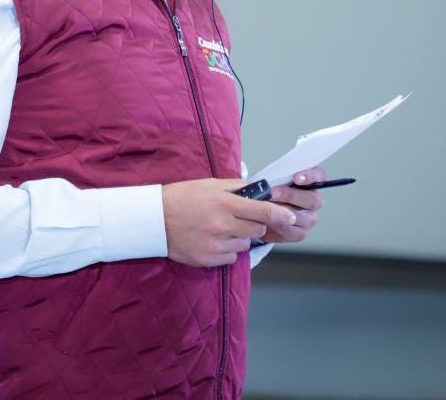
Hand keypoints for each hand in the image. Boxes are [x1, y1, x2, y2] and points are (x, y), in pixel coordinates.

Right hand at [162, 178, 296, 266]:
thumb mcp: (210, 184)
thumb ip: (236, 187)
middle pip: (257, 230)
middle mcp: (222, 225)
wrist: (155, 220)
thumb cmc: (183, 197)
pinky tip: (212, 240)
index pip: (263, 212)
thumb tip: (260, 188)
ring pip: (244, 244)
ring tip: (221, 228)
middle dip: (254, 224)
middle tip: (240, 218)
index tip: (291, 217)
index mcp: (224, 203)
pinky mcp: (208, 259)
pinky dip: (227, 250)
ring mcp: (215, 245)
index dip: (280, 215)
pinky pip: (231, 257)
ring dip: (239, 237)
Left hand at [260, 167, 326, 244]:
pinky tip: (266, 222)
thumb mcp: (272, 179)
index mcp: (311, 182)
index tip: (296, 178)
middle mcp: (314, 200)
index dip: (310, 176)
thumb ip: (277, 176)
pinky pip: (293, 232)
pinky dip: (278, 226)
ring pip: (303, 217)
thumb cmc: (269, 190)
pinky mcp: (301, 233)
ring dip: (282, 212)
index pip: (319, 175)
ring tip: (265, 208)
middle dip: (290, 195)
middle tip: (272, 193)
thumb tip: (269, 180)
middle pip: (312, 199)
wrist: (259, 211)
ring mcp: (310, 218)